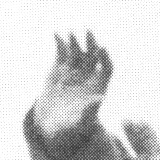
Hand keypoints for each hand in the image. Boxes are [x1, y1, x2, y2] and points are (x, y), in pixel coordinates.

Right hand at [31, 32, 112, 146]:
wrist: (52, 125)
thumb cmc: (71, 128)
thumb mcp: (81, 123)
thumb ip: (90, 112)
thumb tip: (100, 99)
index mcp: (98, 87)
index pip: (107, 68)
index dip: (105, 58)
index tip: (102, 48)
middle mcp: (88, 76)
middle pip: (93, 56)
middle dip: (92, 43)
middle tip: (89, 31)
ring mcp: (74, 70)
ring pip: (77, 51)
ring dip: (75, 41)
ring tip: (71, 33)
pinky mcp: (59, 68)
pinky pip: (61, 52)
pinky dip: (60, 42)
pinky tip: (56, 34)